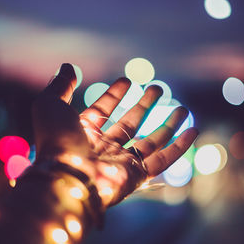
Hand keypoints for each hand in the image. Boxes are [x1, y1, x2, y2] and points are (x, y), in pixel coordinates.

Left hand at [32, 64, 197, 206]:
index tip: (127, 80)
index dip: (114, 95)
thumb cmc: (56, 140)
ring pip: (150, 141)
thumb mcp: (50, 104)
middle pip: (129, 123)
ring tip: (183, 108)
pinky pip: (162, 160)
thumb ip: (61, 85)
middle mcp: (103, 147)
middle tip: (157, 88)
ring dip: (167, 125)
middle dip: (144, 105)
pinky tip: (192, 131)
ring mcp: (120, 161)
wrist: (66, 177)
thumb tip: (68, 66)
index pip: (103, 110)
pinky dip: (179, 147)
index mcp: (83, 131)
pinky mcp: (136, 175)